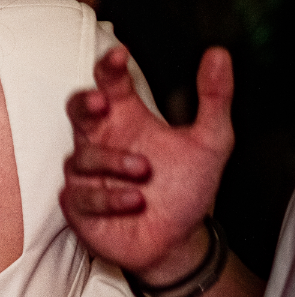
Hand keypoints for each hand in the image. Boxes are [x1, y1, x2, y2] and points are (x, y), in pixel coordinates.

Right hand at [60, 46, 233, 279]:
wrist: (180, 241)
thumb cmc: (186, 189)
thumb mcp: (211, 142)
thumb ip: (215, 99)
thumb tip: (218, 55)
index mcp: (128, 117)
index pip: (111, 82)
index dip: (110, 66)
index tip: (120, 56)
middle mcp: (104, 141)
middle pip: (77, 109)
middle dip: (85, 103)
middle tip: (101, 103)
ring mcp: (88, 174)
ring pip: (82, 156)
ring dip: (113, 162)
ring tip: (144, 171)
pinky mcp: (80, 206)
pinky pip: (82, 195)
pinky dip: (110, 197)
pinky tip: (134, 201)